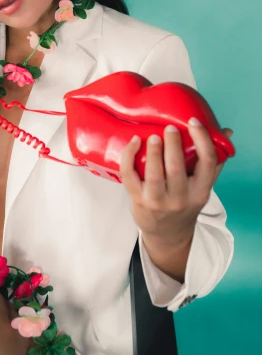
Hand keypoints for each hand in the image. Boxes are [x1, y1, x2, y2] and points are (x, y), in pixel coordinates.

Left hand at [120, 121, 233, 245]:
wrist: (168, 233)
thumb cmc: (186, 202)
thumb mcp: (203, 186)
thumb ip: (213, 160)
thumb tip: (225, 131)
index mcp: (201, 191)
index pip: (207, 162)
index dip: (202, 140)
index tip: (194, 121)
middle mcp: (181, 198)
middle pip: (177, 169)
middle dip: (173, 145)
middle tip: (170, 128)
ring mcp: (158, 201)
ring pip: (153, 175)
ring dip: (153, 152)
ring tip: (153, 136)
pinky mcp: (138, 200)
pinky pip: (129, 176)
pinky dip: (128, 157)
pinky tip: (133, 142)